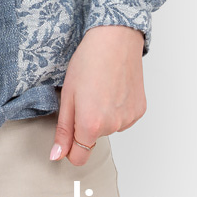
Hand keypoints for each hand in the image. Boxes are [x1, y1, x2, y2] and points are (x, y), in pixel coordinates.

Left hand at [50, 24, 146, 165]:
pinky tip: (114, 88)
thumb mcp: (67, 95)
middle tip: (84, 95)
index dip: (70, 148)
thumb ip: (63, 130)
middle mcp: (112, 127)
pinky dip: (117, 109)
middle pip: (92, 139)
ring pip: (108, 128)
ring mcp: (128, 119)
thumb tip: (57, 155)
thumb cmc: (88, 61)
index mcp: (91, 125)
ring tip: (100, 88)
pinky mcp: (139, 111)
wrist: (115, 39)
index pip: (79, 158)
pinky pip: (122, 118)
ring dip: (102, 115)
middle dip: (85, 123)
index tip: (68, 134)